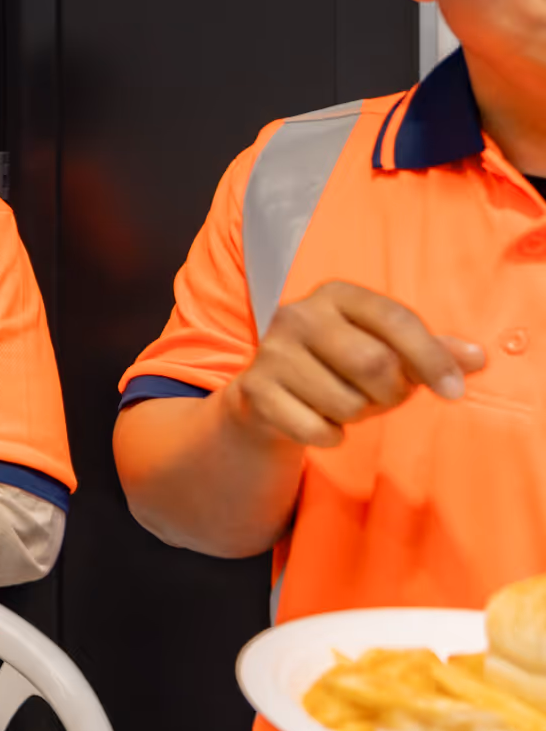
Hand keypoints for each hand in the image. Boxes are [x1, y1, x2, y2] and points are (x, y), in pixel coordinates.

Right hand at [225, 281, 485, 448]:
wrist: (264, 393)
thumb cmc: (336, 365)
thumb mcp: (381, 347)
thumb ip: (428, 350)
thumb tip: (477, 358)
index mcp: (335, 295)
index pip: (395, 320)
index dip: (431, 358)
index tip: (455, 390)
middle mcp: (297, 315)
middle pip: (373, 364)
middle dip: (391, 393)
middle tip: (384, 396)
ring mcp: (271, 353)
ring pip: (347, 403)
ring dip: (358, 415)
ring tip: (344, 403)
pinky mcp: (255, 391)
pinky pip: (317, 429)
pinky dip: (329, 436)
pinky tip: (318, 420)